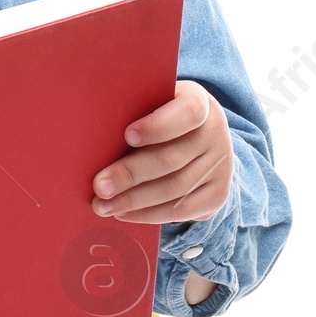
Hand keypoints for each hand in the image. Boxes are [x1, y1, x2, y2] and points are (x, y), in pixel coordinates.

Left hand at [91, 80, 231, 226]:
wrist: (200, 137)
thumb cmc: (160, 116)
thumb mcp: (153, 103)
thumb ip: (134, 113)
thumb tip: (94, 138)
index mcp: (199, 102)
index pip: (187, 113)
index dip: (158, 126)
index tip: (127, 136)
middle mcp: (215, 133)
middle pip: (171, 159)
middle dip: (130, 175)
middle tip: (99, 186)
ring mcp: (221, 166)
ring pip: (174, 189)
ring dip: (134, 201)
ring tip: (104, 205)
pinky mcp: (218, 194)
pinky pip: (182, 210)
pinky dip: (150, 215)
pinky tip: (126, 213)